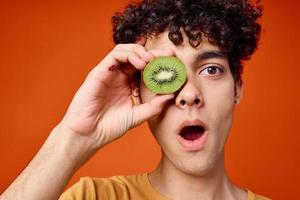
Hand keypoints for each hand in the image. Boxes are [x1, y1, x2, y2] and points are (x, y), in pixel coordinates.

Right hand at [59, 43, 174, 148]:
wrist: (90, 134)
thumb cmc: (111, 126)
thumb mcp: (138, 115)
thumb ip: (154, 106)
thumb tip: (171, 95)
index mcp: (129, 84)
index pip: (146, 67)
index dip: (159, 62)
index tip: (174, 61)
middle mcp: (120, 76)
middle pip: (138, 55)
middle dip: (154, 53)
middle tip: (169, 54)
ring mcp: (110, 73)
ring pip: (125, 50)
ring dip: (141, 52)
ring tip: (152, 60)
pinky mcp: (99, 72)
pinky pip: (114, 56)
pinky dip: (128, 55)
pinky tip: (140, 64)